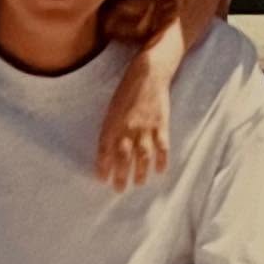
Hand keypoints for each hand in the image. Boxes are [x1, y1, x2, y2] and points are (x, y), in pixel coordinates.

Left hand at [97, 52, 170, 187]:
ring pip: (142, 156)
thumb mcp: (113, 108)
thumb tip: (110, 149)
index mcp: (112, 123)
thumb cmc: (127, 90)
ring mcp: (145, 127)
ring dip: (140, 172)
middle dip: (121, 176)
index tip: (102, 179)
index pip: (105, 150)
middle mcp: (128, 128)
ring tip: (139, 183)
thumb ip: (111, 128)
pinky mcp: (161, 125)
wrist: (148, 74)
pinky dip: (161, 160)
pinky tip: (160, 171)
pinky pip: (162, 147)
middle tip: (119, 189)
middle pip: (123, 158)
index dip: (104, 166)